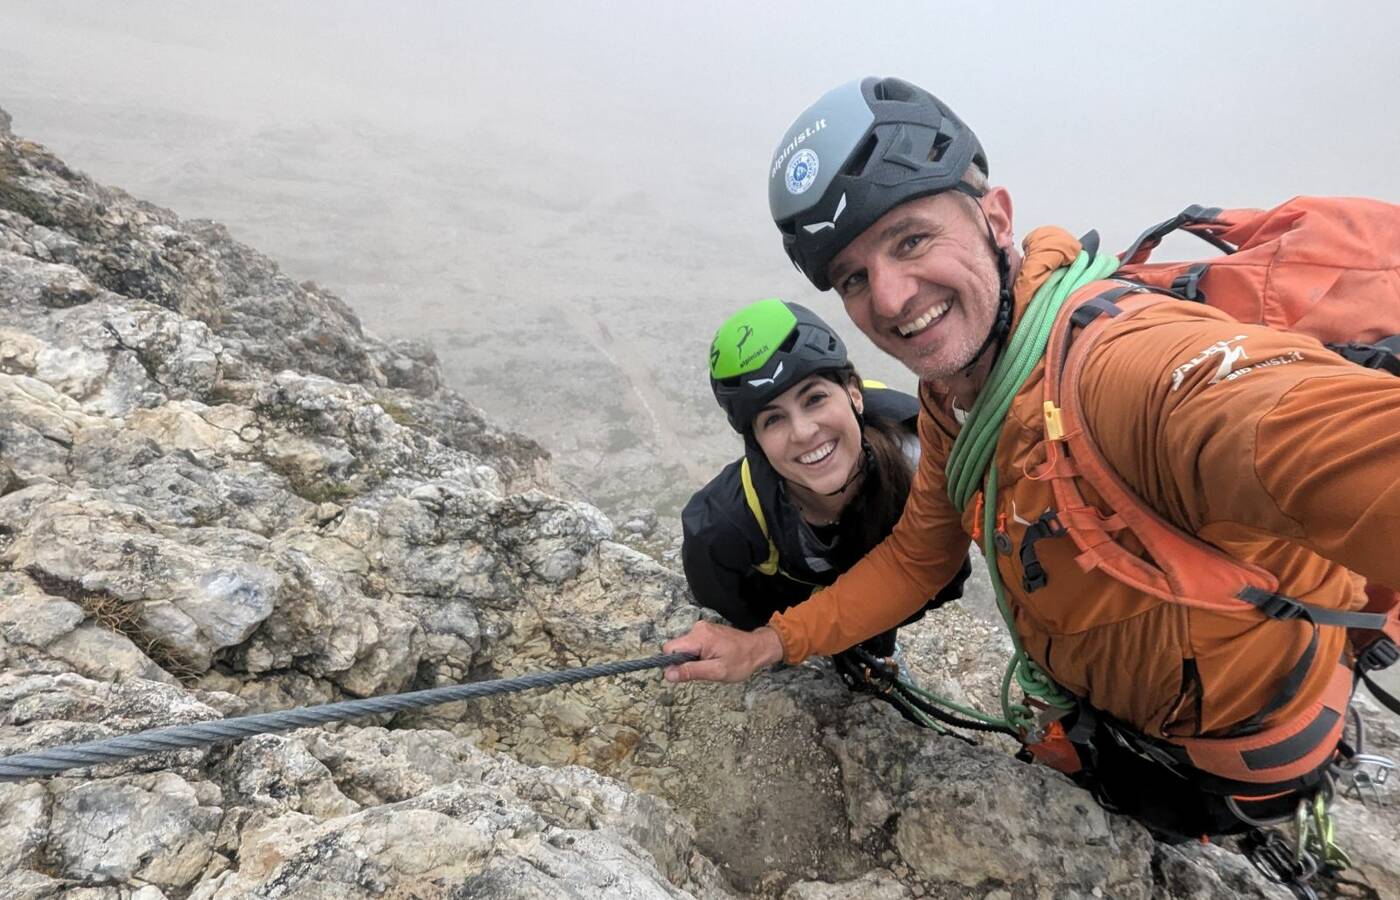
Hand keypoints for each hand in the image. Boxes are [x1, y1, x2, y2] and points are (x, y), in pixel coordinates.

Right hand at [662, 621, 784, 683]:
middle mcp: (698, 628)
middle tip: (705, 669)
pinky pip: (694, 645)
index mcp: (699, 636)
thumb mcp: (716, 671)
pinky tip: (714, 658)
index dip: (673, 663)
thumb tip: (668, 674)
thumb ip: (691, 671)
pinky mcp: (706, 631)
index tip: (687, 673)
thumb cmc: (741, 661)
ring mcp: (702, 628)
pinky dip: (700, 654)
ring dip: (694, 659)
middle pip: (677, 648)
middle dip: (686, 662)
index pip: (670, 648)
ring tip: (712, 664)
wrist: (758, 649)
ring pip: (685, 648)